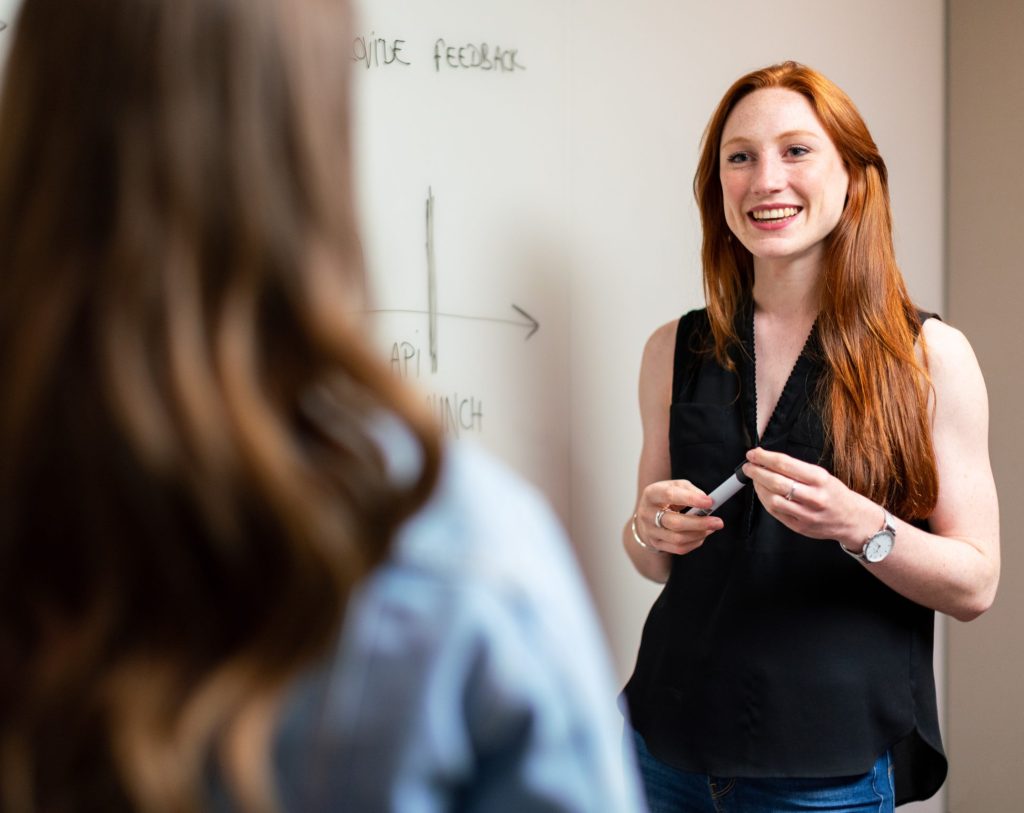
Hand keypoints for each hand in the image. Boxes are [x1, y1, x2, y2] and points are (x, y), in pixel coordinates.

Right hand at [636, 479, 723, 554]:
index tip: (710, 502)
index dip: (691, 499)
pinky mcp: (656, 544)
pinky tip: (701, 535)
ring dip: (699, 534)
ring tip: (712, 527)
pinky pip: (679, 548)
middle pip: (675, 523)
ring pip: (678, 539)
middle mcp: (647, 513)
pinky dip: (694, 542)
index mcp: (651, 494)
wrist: (647, 514)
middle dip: (700, 523)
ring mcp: (650, 531)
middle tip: (718, 522)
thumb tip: (706, 501)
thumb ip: (690, 490)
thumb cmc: (665, 498)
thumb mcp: (675, 486)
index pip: (670, 495)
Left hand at [742, 447, 873, 544]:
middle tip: (749, 466)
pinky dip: (765, 500)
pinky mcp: (799, 527)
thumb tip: (768, 460)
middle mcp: (814, 497)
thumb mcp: (822, 475)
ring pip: (773, 499)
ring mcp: (806, 514)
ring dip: (758, 487)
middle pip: (776, 482)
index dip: (764, 458)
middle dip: (757, 472)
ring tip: (755, 479)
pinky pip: (775, 513)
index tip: (753, 454)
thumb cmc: (834, 494)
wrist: (852, 519)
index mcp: (820, 479)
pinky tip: (762, 493)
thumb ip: (797, 469)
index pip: (785, 464)